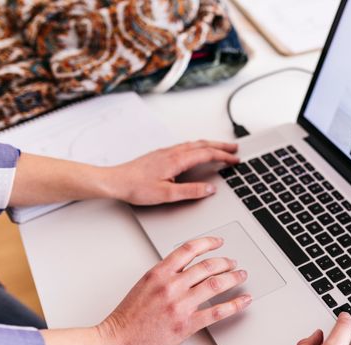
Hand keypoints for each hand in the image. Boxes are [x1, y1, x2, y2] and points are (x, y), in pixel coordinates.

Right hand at [97, 236, 250, 344]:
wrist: (115, 344)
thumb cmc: (125, 319)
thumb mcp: (143, 286)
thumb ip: (164, 275)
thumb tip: (185, 269)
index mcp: (158, 273)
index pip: (189, 249)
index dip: (208, 243)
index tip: (218, 242)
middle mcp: (171, 285)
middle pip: (207, 265)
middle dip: (225, 262)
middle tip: (233, 263)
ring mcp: (179, 305)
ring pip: (215, 284)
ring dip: (233, 278)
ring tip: (241, 276)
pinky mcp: (186, 325)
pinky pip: (217, 311)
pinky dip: (235, 304)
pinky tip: (243, 300)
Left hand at [106, 140, 238, 204]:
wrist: (115, 181)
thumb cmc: (136, 187)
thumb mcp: (167, 194)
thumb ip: (191, 191)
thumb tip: (210, 188)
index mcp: (177, 160)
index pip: (206, 154)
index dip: (223, 156)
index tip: (235, 159)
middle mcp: (173, 152)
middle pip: (202, 144)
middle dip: (221, 146)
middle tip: (235, 148)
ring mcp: (166, 152)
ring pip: (194, 144)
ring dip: (210, 144)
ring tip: (221, 148)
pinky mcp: (161, 154)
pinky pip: (185, 146)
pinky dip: (198, 146)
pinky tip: (197, 151)